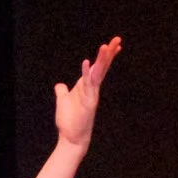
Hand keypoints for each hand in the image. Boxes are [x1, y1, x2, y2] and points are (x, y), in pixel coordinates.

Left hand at [52, 36, 121, 150]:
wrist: (71, 138)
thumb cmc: (69, 121)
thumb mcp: (63, 101)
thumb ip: (62, 92)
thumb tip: (59, 85)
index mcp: (87, 86)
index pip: (97, 68)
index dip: (105, 56)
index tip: (113, 45)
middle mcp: (92, 89)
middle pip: (101, 67)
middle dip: (109, 53)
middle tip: (117, 39)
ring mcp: (91, 94)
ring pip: (97, 73)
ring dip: (101, 60)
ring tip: (105, 46)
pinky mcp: (88, 102)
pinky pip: (88, 85)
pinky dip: (86, 73)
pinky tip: (86, 62)